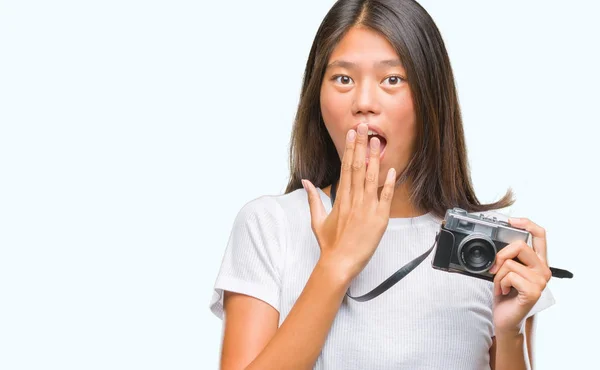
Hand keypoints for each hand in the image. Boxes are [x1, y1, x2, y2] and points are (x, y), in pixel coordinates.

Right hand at [302, 123, 396, 280]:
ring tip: (377, 141)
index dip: (349, 149)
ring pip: (371, 179)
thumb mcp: (317, 220)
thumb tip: (306, 182)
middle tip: (365, 127)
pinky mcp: (379, 220)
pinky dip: (388, 184)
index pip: (345, 168)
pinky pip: (385, 198)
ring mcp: (366, 209)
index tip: (352, 134)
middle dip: (361, 146)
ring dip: (374, 159)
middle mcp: (353, 201)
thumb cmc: (329, 244)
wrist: (339, 263)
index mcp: (340, 199)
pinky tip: (391, 170)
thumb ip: (313, 199)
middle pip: (357, 167)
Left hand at [489, 217, 551, 334]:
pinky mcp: (533, 291)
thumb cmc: (505, 293)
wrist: (504, 318)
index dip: (527, 223)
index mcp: (537, 261)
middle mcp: (543, 269)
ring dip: (498, 275)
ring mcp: (540, 281)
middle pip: (520, 245)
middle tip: (494, 268)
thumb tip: (495, 242)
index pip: (540, 235)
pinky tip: (504, 292)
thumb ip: (508, 256)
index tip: (511, 221)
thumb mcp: (506, 270)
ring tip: (502, 285)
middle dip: (501, 255)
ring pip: (510, 263)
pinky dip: (500, 283)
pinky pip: (509, 276)